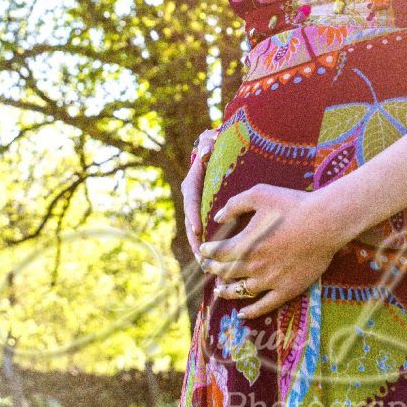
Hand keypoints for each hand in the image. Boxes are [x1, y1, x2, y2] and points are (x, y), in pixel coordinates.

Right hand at [181, 127, 220, 261]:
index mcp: (192, 182)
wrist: (216, 150)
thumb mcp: (211, 140)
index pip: (191, 199)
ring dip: (200, 248)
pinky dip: (208, 246)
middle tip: (202, 257)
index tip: (198, 230)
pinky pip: (205, 231)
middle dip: (195, 240)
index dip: (193, 215)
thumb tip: (205, 152)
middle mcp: (191, 197)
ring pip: (195, 231)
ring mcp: (197, 208)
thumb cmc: (215, 145)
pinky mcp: (205, 214)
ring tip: (207, 266)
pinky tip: (216, 262)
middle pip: (190, 221)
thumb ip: (208, 143)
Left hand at [198, 184, 339, 319]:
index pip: (217, 253)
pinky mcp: (286, 289)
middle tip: (206, 267)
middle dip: (212, 270)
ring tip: (219, 290)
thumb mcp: (260, 194)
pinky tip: (242, 313)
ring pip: (240, 292)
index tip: (202, 250)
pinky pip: (264, 306)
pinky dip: (250, 311)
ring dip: (226, 291)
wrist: (324, 222)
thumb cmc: (292, 205)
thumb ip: (236, 204)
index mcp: (245, 244)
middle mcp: (253, 266)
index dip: (207, 252)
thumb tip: (218, 216)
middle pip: (225, 273)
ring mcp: (269, 281)